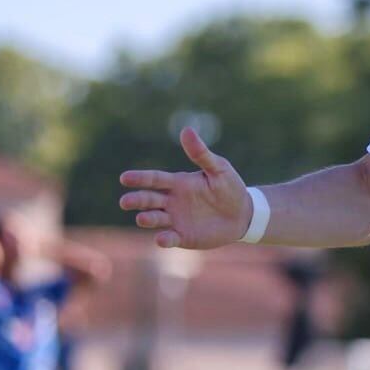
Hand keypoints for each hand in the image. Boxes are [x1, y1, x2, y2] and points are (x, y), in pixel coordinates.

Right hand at [118, 128, 251, 249]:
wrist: (244, 214)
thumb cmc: (230, 187)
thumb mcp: (219, 168)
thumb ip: (201, 153)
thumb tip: (186, 130)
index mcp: (177, 183)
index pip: (154, 179)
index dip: (139, 178)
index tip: (124, 178)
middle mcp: (171, 201)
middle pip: (148, 199)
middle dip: (136, 200)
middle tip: (125, 202)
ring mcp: (175, 219)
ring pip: (155, 218)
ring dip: (147, 219)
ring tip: (142, 218)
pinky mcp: (183, 236)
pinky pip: (170, 238)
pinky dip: (164, 239)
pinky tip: (161, 238)